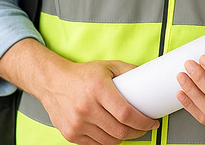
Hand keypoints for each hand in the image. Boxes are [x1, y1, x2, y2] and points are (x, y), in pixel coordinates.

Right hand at [0, 39, 158, 144]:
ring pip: (109, 141)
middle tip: (144, 127)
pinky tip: (113, 133)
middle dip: (137, 132)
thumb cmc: (82, 75)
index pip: (126, 113)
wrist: (53, 82)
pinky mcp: (71, 134)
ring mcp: (77, 123)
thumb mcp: (107, 66)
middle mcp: (87, 107)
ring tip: (129, 130)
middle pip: (119, 131)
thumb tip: (148, 79)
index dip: (142, 122)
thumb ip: (128, 71)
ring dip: (123, 138)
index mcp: (98, 88)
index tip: (152, 123)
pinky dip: (108, 141)